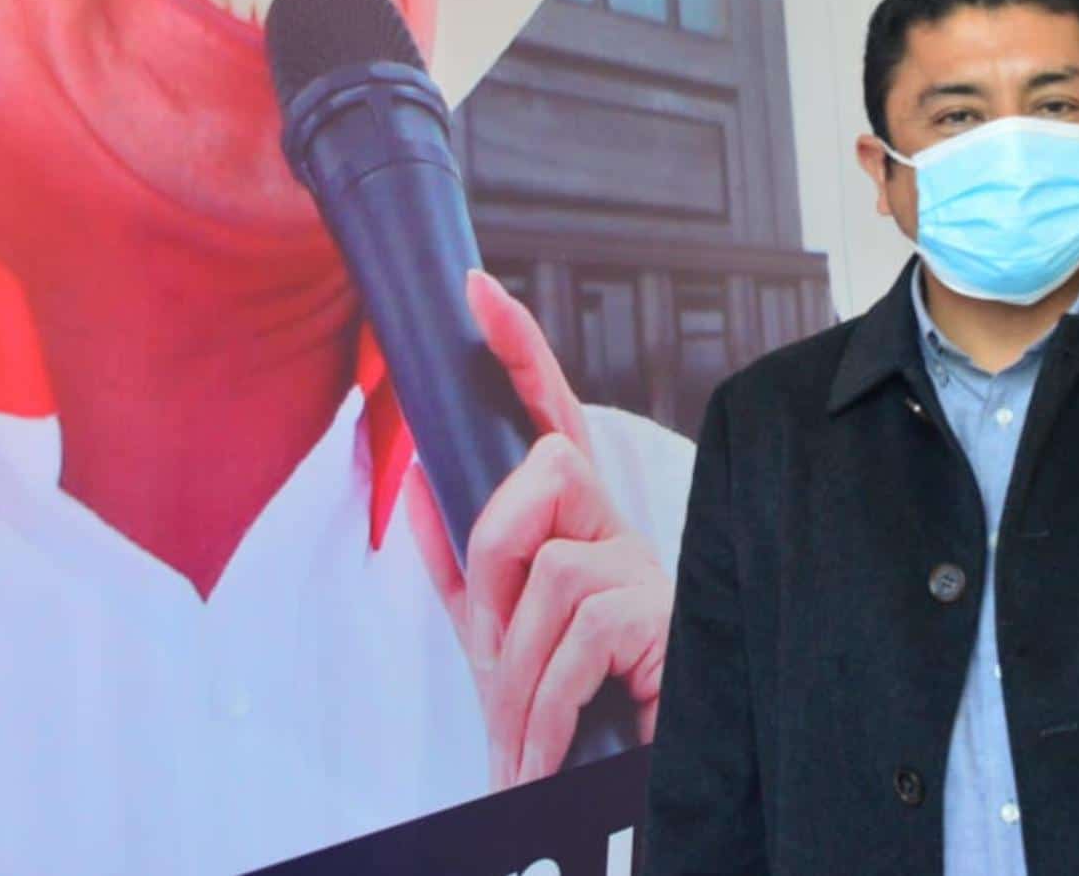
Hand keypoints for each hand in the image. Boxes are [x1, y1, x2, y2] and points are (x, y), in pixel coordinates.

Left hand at [405, 271, 672, 789]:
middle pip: (543, 469)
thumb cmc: (573, 708)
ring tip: (526, 728)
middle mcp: (615, 530)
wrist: (626, 787)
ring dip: (515, 666)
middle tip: (495, 641)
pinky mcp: (663, 616)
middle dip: (495, 553)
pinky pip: (574, 630)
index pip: (547, 417)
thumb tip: (415, 486)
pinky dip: (545, 703)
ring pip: (548, 567)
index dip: (518, 350)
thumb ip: (461, 567)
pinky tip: (549, 746)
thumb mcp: (497, 638)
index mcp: (576, 525)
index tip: (477, 291)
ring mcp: (645, 568)